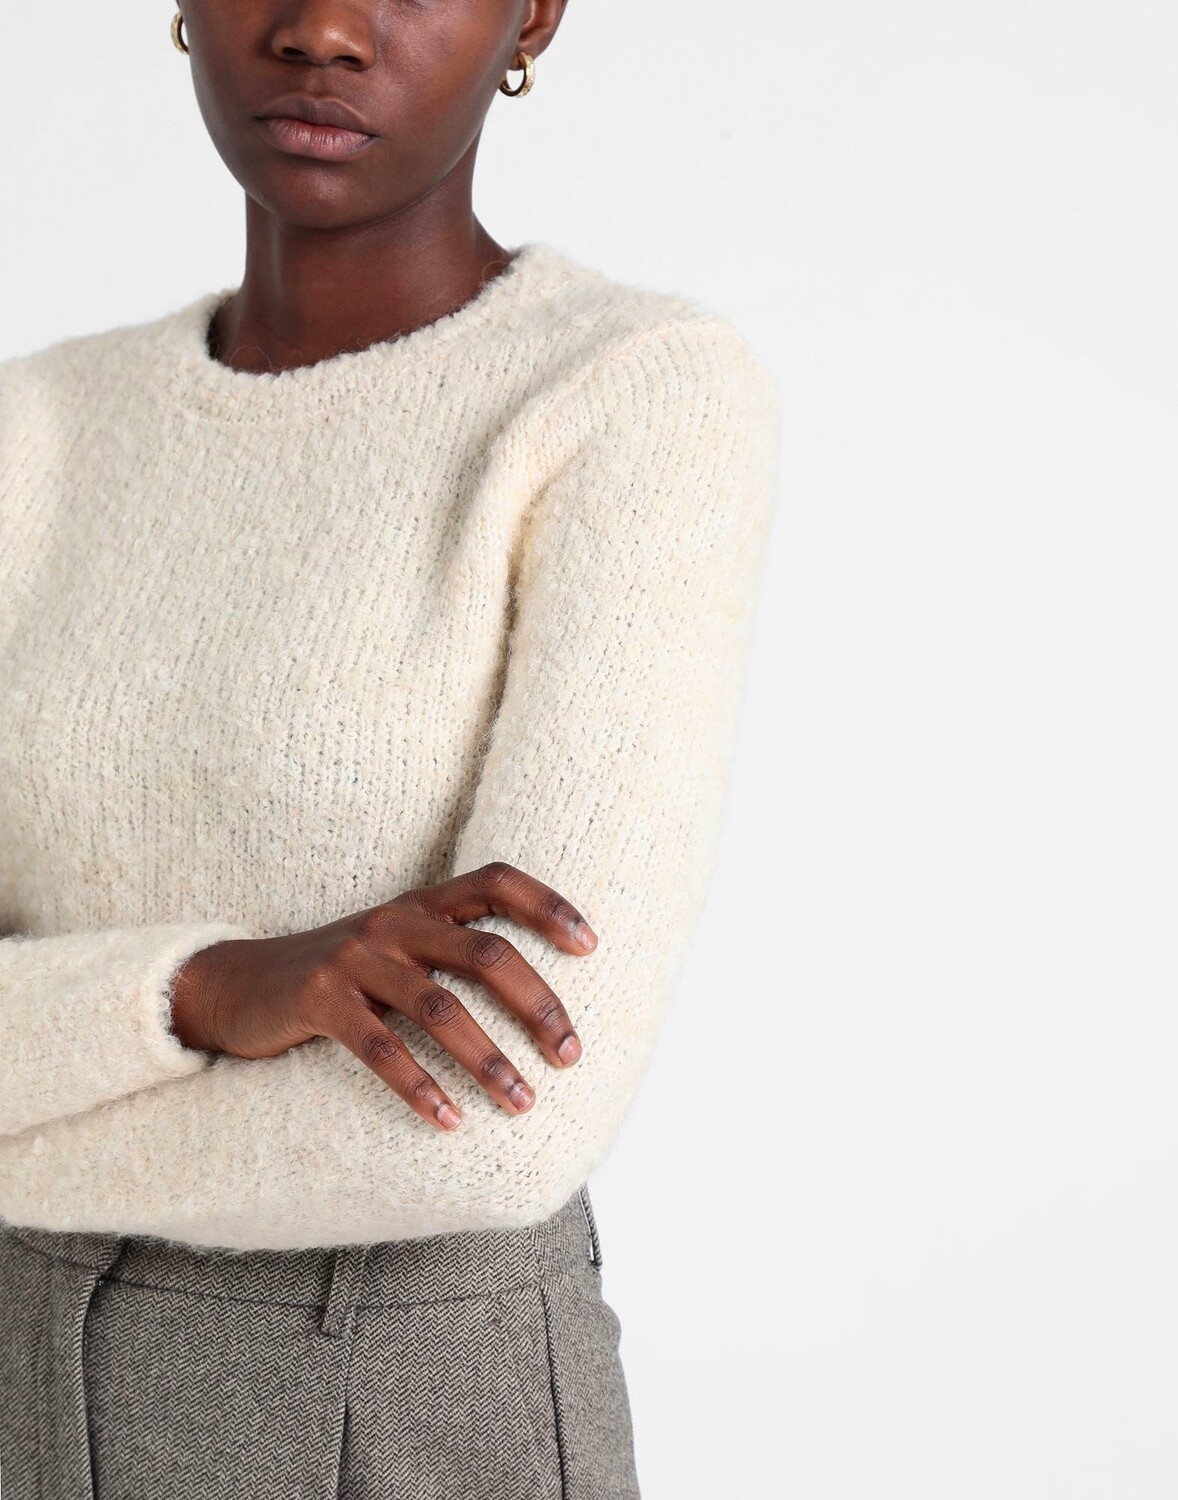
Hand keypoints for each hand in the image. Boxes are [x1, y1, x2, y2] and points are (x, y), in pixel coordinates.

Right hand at [169, 862, 596, 1131]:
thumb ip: (451, 955)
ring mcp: (355, 958)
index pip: (495, 881)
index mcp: (421, 903)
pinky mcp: (319, 999)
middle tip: (570, 1053)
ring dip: (488, 1060)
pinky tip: (450, 1120)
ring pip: (439, 1007)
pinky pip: (380, 1048)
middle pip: (485, 952)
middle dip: (536, 1004)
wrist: (238, 985)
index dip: (547, 905)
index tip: (591, 947)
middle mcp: (394, 921)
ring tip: (522, 1102)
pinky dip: (420, 1087)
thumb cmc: (340, 976)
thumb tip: (539, 1002)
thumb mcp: (397, 950)